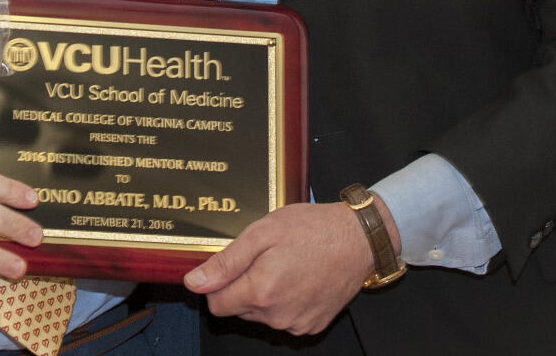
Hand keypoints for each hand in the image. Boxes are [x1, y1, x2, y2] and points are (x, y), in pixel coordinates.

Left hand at [184, 199, 398, 334]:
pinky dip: (287, 301)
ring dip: (266, 293)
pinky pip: (285, 318)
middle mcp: (277, 315)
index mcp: (261, 291)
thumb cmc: (314, 229)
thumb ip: (226, 261)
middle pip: (240, 308)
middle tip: (265, 257)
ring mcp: (296, 323)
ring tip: (286, 264)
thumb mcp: (262, 232)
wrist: (359, 239)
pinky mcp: (312, 325)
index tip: (231, 267)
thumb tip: (195, 282)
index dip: (218, 284)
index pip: (217, 304)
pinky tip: (300, 277)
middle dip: (245, 285)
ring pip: (263, 314)